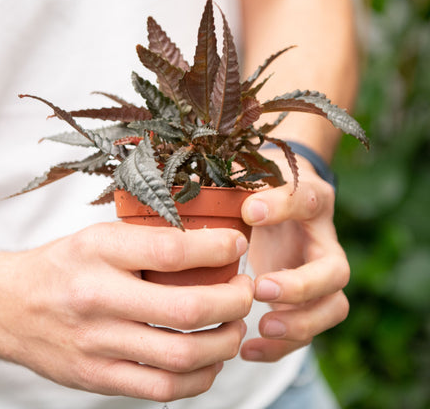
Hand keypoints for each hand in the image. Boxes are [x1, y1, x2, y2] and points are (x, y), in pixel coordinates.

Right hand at [0, 223, 252, 401]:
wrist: (10, 306)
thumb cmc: (63, 265)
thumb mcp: (100, 236)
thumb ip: (149, 240)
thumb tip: (209, 246)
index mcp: (99, 253)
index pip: (172, 250)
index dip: (217, 248)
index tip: (236, 246)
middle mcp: (98, 299)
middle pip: (187, 308)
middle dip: (234, 301)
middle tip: (245, 290)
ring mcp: (98, 345)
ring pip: (183, 356)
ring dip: (225, 341)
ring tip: (234, 325)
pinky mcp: (98, 378)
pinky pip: (163, 389)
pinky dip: (201, 377)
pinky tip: (210, 359)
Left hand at [239, 156, 349, 361]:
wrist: (286, 199)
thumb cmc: (264, 188)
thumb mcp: (253, 176)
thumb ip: (234, 180)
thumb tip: (190, 183)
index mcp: (311, 202)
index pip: (306, 201)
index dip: (282, 206)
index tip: (249, 211)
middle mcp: (323, 241)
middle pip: (335, 271)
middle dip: (300, 286)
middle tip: (260, 288)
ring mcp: (320, 274)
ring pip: (333, 307)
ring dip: (300, 324)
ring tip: (262, 327)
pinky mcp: (308, 299)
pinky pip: (308, 329)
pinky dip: (282, 346)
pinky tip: (248, 350)